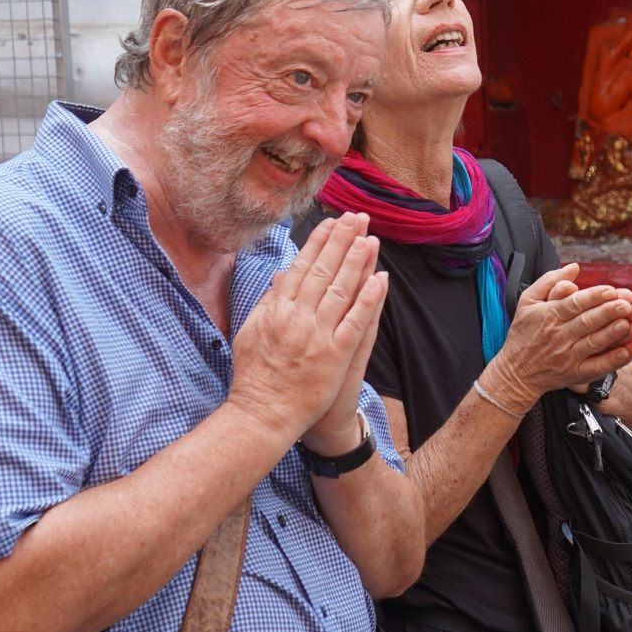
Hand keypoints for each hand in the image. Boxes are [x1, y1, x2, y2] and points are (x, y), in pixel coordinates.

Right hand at [229, 214, 387, 445]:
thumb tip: (281, 275)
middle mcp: (297, 317)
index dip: (319, 242)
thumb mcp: (251, 332)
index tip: (332, 222)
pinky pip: (356, 323)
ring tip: (371, 238)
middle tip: (358, 217)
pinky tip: (380, 279)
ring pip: (341, 290)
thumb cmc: (256, 375)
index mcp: (276, 310)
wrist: (263, 414)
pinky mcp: (336, 355)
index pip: (302, 267)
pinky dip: (368, 300)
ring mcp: (317, 335)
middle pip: (324, 271)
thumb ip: (267, 303)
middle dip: (342, 241)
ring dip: (358, 262)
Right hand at [480, 265, 631, 408]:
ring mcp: (569, 356)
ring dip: (615, 333)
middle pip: (588, 322)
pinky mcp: (576, 373)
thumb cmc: (523, 332)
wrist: (515, 372)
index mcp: (549, 315)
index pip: (574, 304)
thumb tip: (575, 267)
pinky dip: (614, 359)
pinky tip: (630, 349)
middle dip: (609, 312)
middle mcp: (560, 335)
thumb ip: (550, 281)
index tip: (611, 290)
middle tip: (628, 304)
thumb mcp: (528, 302)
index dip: (594, 297)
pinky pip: (598, 366)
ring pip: (595, 343)